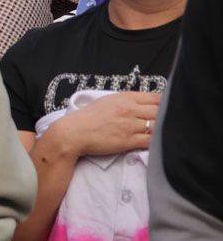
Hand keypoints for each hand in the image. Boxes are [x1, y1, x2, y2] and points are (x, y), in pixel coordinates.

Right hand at [46, 91, 160, 158]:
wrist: (73, 133)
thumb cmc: (87, 118)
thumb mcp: (107, 101)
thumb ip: (127, 101)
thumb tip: (144, 103)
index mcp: (125, 98)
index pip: (157, 97)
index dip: (166, 103)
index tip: (167, 109)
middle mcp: (130, 110)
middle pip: (160, 111)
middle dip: (166, 117)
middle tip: (168, 122)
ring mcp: (129, 126)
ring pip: (157, 126)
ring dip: (161, 130)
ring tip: (163, 133)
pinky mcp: (127, 141)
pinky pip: (150, 141)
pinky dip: (156, 142)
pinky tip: (156, 142)